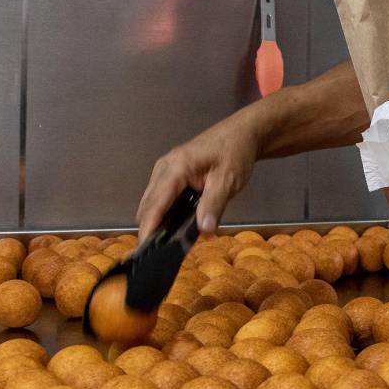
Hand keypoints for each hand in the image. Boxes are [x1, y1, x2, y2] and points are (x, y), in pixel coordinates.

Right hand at [136, 111, 260, 240]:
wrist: (242, 133)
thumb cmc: (235, 151)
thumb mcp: (228, 180)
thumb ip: (214, 205)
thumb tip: (204, 230)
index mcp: (176, 167)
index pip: (155, 205)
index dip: (149, 229)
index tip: (146, 251)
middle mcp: (164, 167)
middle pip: (147, 206)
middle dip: (151, 229)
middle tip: (159, 255)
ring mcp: (165, 170)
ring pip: (151, 203)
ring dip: (156, 222)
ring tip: (166, 245)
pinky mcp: (170, 174)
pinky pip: (159, 197)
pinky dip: (163, 213)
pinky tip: (173, 227)